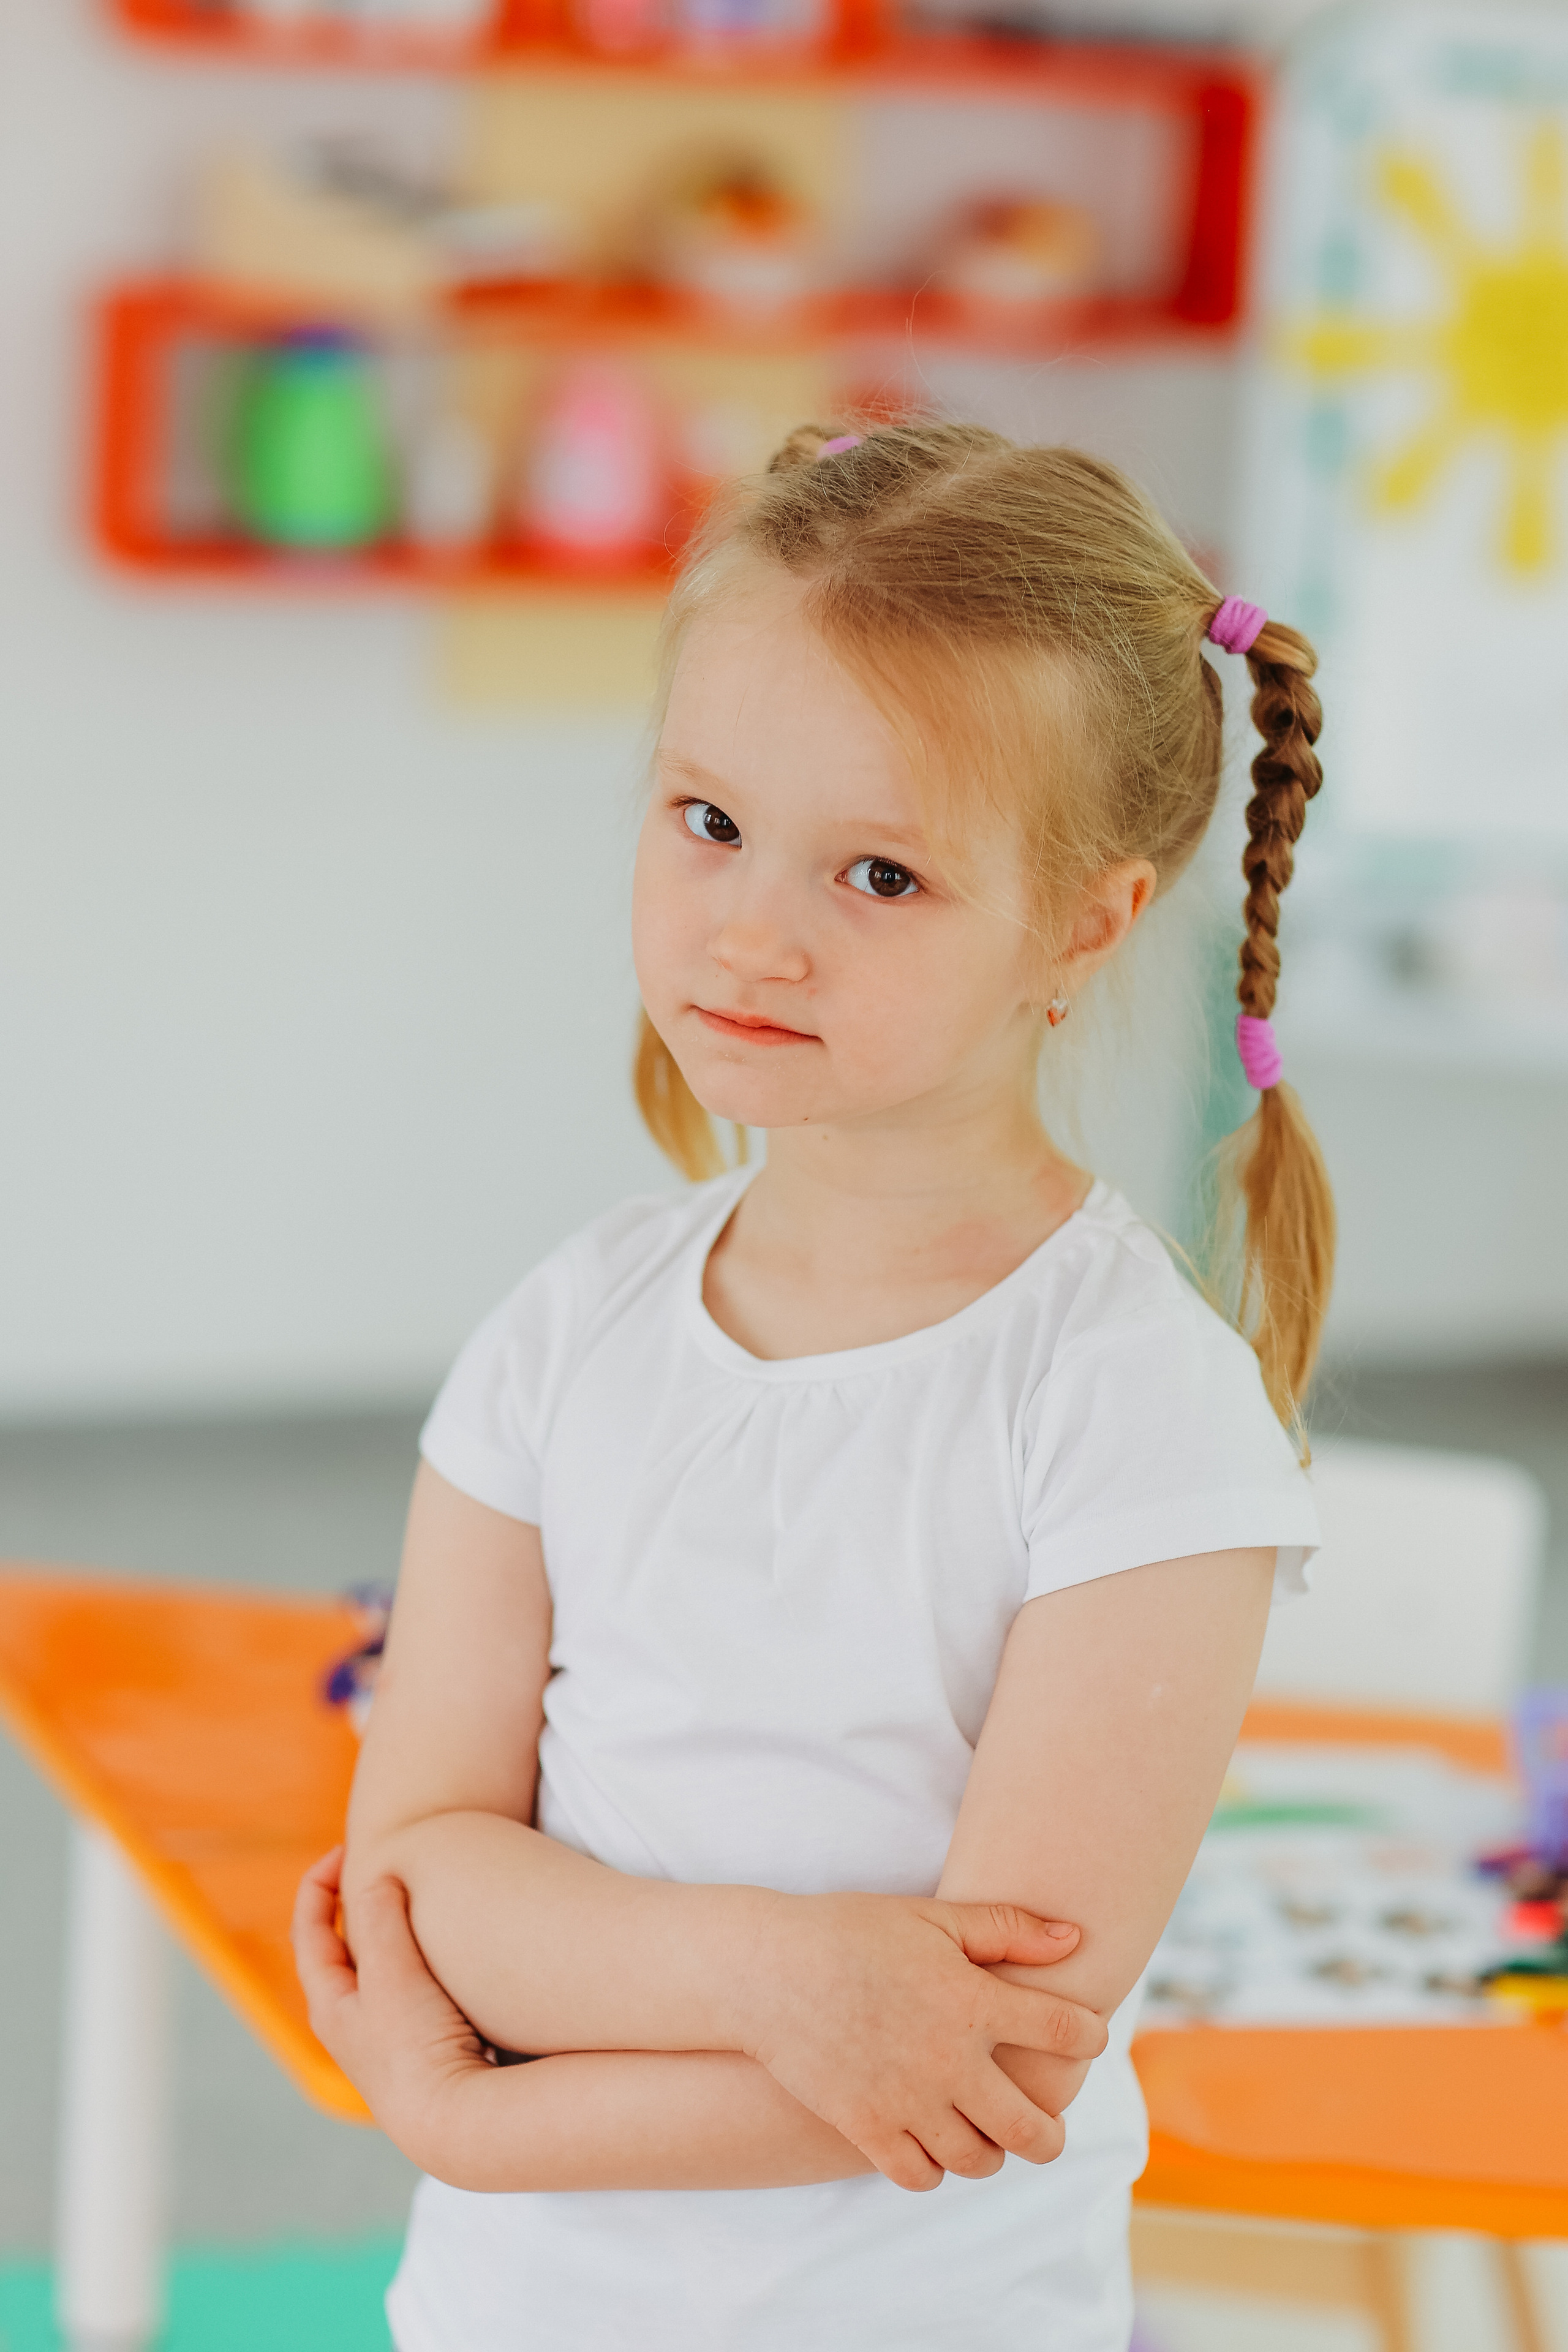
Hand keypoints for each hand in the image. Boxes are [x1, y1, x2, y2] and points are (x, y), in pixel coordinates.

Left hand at [291, 1846, 491, 2165]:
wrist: (452, 2122)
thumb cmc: (415, 2049)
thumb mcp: (392, 1973)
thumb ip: (379, 1919)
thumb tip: (373, 1878)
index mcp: (329, 2003)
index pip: (309, 1930)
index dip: (320, 1883)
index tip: (347, 1849)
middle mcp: (349, 2022)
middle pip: (337, 1948)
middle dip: (353, 1905)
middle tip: (379, 1868)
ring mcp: (383, 2037)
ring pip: (375, 1970)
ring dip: (387, 1932)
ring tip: (415, 1903)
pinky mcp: (418, 2048)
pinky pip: (408, 1989)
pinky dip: (415, 1959)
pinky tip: (446, 1955)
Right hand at [739, 1895, 1105, 2191]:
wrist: (767, 1970)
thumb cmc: (852, 1932)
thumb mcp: (932, 1917)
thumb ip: (1006, 1928)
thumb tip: (1074, 1939)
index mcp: (971, 2000)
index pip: (1064, 2032)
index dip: (1088, 2037)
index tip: (1085, 2037)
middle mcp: (948, 2060)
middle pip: (1034, 2129)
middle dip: (1051, 2132)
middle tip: (1044, 2124)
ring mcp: (908, 2100)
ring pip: (981, 2160)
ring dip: (993, 2150)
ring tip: (985, 2131)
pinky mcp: (867, 2128)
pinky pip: (922, 2176)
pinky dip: (936, 2167)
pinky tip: (933, 2141)